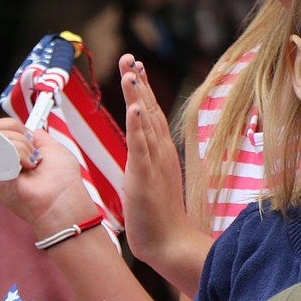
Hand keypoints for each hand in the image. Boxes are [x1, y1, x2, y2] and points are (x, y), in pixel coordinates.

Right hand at [0, 118, 99, 236]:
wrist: (61, 198)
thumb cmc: (62, 178)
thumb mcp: (52, 148)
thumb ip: (38, 137)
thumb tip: (30, 129)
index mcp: (13, 154)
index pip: (0, 128)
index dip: (11, 125)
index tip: (27, 132)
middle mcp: (0, 161)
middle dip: (19, 135)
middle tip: (34, 153)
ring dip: (22, 147)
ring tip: (32, 164)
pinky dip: (18, 153)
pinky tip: (25, 168)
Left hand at [119, 54, 193, 266]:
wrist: (170, 243)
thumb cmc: (159, 216)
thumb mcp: (152, 179)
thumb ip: (149, 160)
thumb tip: (144, 147)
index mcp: (160, 152)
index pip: (151, 114)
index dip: (142, 89)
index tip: (135, 66)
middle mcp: (160, 152)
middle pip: (149, 110)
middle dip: (139, 83)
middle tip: (130, 57)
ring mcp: (155, 164)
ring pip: (146, 124)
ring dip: (138, 97)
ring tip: (131, 72)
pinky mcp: (146, 178)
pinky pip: (142, 148)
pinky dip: (139, 127)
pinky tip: (136, 109)